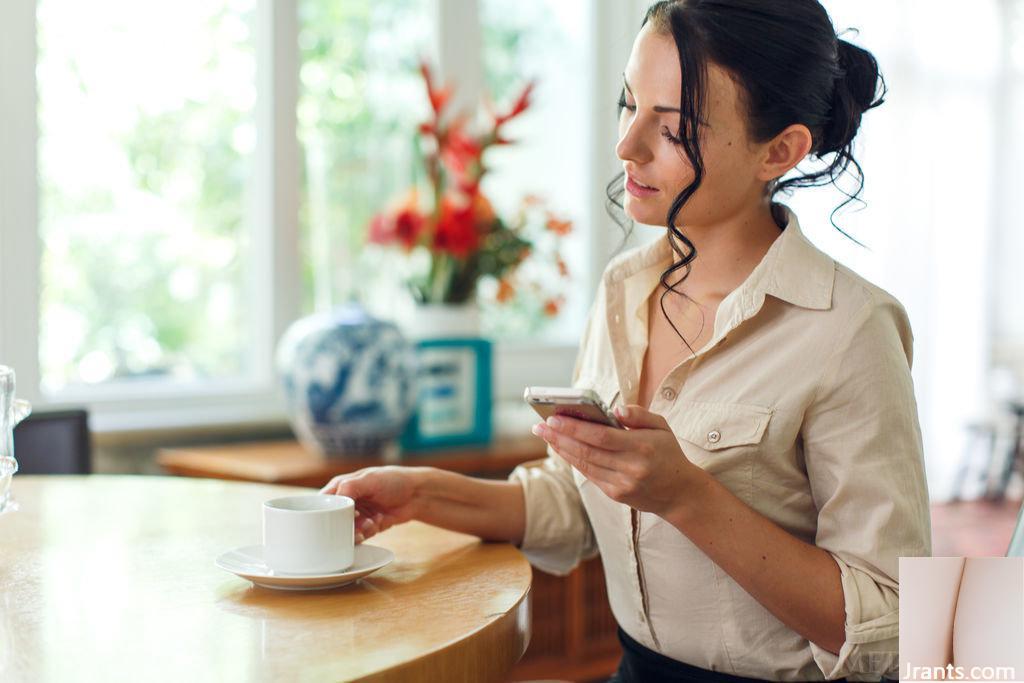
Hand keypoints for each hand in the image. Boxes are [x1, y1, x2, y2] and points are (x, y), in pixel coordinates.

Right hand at [320, 466, 425, 543]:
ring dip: (358, 530)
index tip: (336, 516)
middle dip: (344, 524)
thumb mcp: (370, 479)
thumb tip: (333, 501)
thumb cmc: (393, 480)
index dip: (324, 512)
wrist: (417, 494)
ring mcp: (355, 516)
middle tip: (358, 519)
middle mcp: (345, 503)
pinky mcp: (366, 528)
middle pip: (331, 521)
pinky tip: (378, 522)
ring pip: (345, 531)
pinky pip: (358, 537)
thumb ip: (349, 488)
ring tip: (371, 521)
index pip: (321, 503)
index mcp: (340, 487)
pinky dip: (367, 532)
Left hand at [531, 404, 699, 516]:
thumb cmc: (668, 454)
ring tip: (545, 434)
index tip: (554, 418)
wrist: (680, 493)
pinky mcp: (616, 494)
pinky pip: (589, 475)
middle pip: (587, 451)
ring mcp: (622, 484)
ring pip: (584, 464)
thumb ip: (639, 414)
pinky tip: (561, 448)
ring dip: (561, 449)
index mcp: (642, 447)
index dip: (574, 428)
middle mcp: (630, 468)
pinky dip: (573, 460)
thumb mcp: (662, 426)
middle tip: (540, 425)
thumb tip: (615, 409)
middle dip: (560, 437)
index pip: (601, 436)